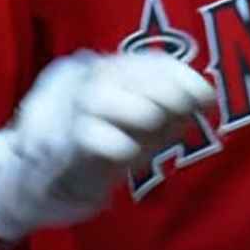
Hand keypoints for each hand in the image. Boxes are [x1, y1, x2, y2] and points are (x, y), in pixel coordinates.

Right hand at [0, 50, 216, 240]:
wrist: (44, 187)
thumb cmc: (102, 148)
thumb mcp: (144, 129)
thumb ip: (170, 111)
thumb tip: (205, 96)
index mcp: (105, 71)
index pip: (143, 61)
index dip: (176, 74)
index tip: (205, 95)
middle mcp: (78, 81)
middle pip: (119, 73)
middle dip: (156, 87)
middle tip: (182, 105)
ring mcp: (60, 109)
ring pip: (95, 96)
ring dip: (129, 106)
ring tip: (155, 118)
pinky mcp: (47, 143)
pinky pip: (76, 136)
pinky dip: (105, 140)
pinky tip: (127, 149)